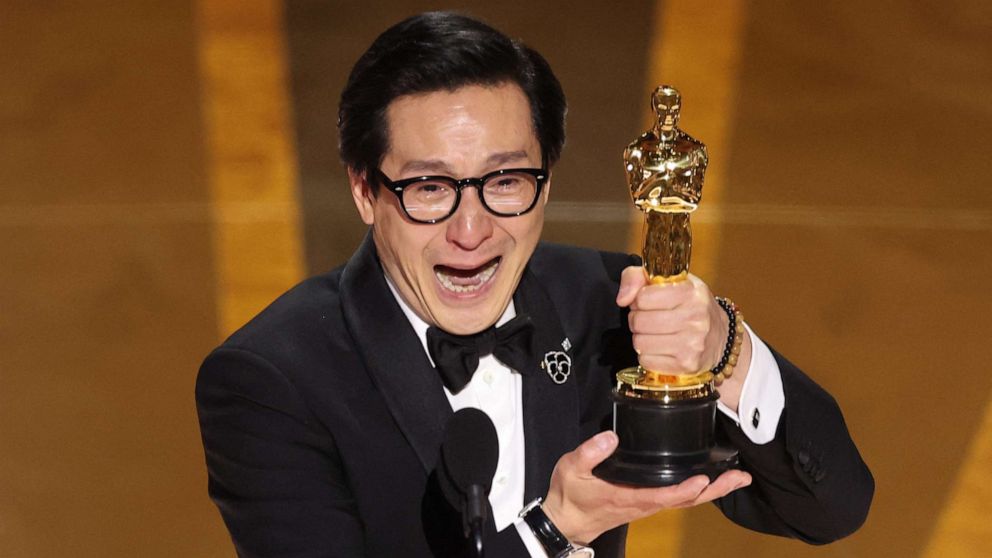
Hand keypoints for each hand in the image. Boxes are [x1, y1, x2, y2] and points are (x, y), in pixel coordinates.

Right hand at [543, 431, 751, 543]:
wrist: (567, 521)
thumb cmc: (570, 496)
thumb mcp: (571, 469)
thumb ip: (589, 453)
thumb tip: (610, 437)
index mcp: (629, 497)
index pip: (663, 495)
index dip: (684, 489)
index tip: (702, 479)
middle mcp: (644, 503)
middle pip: (686, 500)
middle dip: (714, 489)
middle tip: (739, 478)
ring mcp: (648, 504)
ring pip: (687, 500)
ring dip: (713, 489)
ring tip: (736, 477)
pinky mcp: (647, 501)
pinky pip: (679, 498)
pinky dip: (699, 490)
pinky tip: (710, 480)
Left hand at [616, 266, 728, 373]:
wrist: (721, 338)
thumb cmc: (691, 306)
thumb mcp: (671, 282)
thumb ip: (637, 277)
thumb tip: (622, 299)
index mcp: (691, 292)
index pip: (643, 297)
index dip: (639, 300)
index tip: (648, 302)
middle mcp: (695, 317)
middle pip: (639, 321)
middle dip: (638, 320)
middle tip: (649, 319)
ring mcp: (692, 343)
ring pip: (640, 343)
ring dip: (642, 339)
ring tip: (655, 334)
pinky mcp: (686, 364)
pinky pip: (646, 361)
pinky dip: (648, 356)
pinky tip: (662, 348)